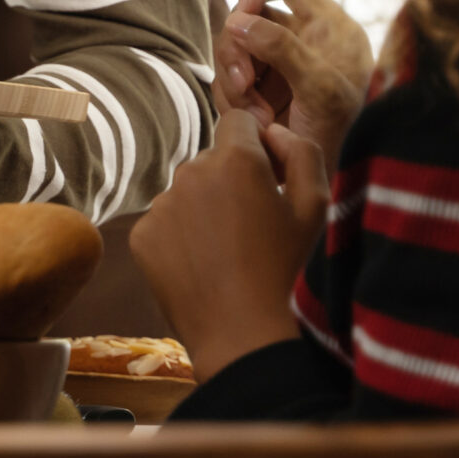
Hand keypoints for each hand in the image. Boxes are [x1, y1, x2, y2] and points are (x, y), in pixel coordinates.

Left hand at [130, 109, 327, 377]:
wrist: (245, 337)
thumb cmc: (290, 272)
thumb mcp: (317, 207)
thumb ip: (301, 152)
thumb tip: (272, 132)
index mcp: (236, 160)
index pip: (238, 120)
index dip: (257, 145)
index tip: (269, 177)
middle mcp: (191, 173)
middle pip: (211, 159)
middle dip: (231, 179)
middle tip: (253, 224)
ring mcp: (161, 205)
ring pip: (186, 191)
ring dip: (205, 207)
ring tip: (230, 251)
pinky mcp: (141, 236)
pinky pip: (164, 221)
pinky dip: (182, 235)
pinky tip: (204, 265)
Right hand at [216, 0, 373, 161]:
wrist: (317, 177)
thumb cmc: (334, 130)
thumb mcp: (319, 87)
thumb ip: (283, 48)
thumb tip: (237, 20)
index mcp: (328, 26)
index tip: (240, 14)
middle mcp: (300, 38)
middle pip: (249, 17)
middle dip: (238, 49)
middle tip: (242, 83)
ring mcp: (275, 62)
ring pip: (232, 48)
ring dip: (233, 80)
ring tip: (254, 115)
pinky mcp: (256, 86)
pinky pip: (227, 77)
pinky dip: (232, 99)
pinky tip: (253, 122)